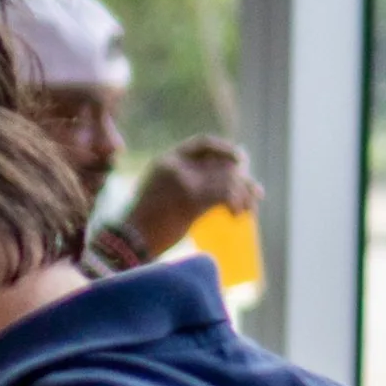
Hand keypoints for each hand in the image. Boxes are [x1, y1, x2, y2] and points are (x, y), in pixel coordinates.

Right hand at [123, 137, 258, 258]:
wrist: (129, 241)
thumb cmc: (145, 224)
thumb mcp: (161, 194)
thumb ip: (184, 183)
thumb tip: (220, 185)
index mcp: (165, 161)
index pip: (202, 144)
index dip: (225, 149)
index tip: (241, 160)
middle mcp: (175, 165)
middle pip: (221, 162)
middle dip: (243, 177)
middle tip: (255, 193)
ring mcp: (183, 180)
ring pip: (226, 178)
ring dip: (243, 193)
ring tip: (247, 209)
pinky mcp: (191, 198)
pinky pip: (224, 193)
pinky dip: (236, 203)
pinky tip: (236, 215)